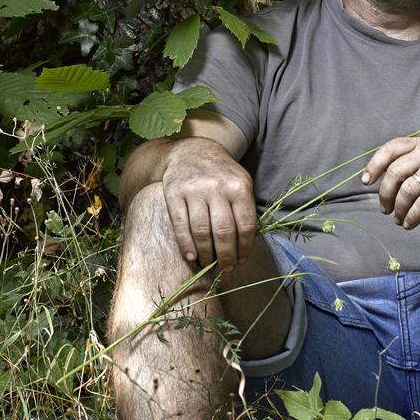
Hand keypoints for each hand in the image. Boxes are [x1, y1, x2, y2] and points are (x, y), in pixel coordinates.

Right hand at [158, 137, 256, 273]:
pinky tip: (192, 257)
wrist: (191, 151)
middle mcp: (217, 188)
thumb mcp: (240, 182)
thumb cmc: (221, 173)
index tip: (242, 261)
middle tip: (226, 268)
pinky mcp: (174, 194)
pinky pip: (180, 226)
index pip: (246, 225)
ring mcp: (194, 190)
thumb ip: (244, 209)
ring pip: (201, 232)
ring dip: (206, 254)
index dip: (245, 248)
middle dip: (226, 256)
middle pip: (224, 232)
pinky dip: (186, 246)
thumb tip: (246, 247)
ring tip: (209, 264)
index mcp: (239, 186)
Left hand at [361, 137, 419, 229]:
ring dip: (398, 209)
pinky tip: (409, 223)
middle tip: (385, 209)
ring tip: (398, 219)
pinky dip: (412, 217)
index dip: (375, 165)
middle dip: (385, 194)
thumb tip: (374, 182)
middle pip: (395, 171)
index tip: (366, 182)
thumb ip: (405, 169)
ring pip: (407, 190)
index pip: (391, 148)